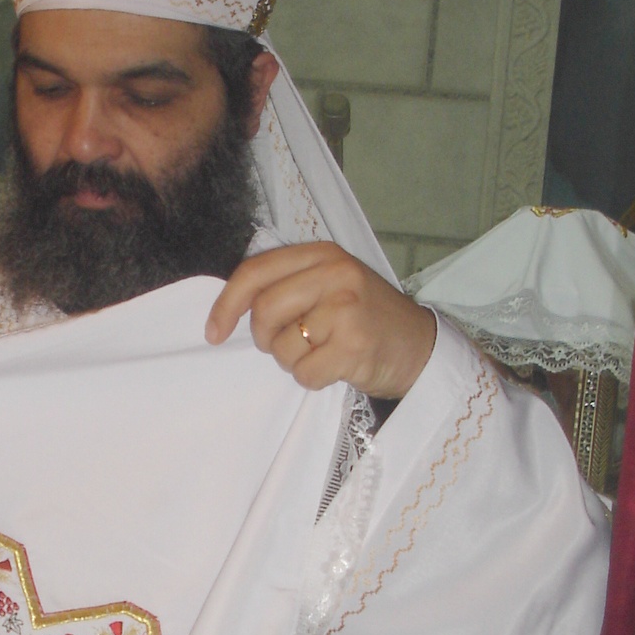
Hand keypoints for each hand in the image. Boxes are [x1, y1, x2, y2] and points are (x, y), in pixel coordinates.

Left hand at [206, 241, 436, 398]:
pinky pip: (304, 373)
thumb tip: (229, 308)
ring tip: (322, 352)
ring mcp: (347, 310)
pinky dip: (312, 379)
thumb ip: (289, 285)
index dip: (227, 304)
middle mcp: (336, 275)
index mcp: (323, 255)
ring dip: (293, 361)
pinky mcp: (354, 346)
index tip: (214, 332)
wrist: (419, 347)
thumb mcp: (331, 285)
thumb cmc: (366, 318)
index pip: (256, 272)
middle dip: (265, 338)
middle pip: (264, 311)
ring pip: (283, 347)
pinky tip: (336, 368)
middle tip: (287, 345)